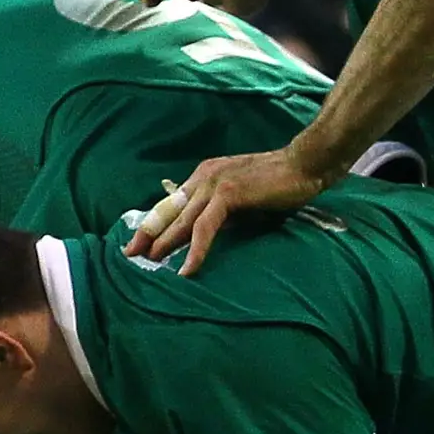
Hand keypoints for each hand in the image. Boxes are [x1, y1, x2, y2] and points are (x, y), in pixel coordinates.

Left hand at [126, 145, 325, 272]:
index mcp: (205, 175)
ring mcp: (214, 183)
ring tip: (150, 263)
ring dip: (165, 243)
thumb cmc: (279, 183)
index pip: (172, 202)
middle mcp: (204, 177)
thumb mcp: (241, 197)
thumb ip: (221, 210)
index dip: (154, 222)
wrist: (303, 165)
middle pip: (169, 210)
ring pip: (182, 220)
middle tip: (129, 254)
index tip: (138, 241)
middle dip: (149, 234)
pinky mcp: (227, 194)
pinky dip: (195, 249)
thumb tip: (204, 233)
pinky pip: (205, 228)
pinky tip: (188, 268)